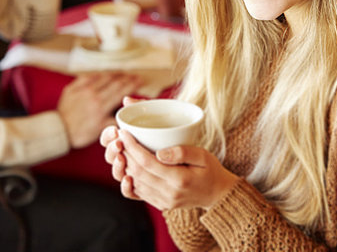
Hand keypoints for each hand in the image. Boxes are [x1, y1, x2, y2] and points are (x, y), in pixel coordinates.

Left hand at [58, 72, 142, 148]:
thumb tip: (128, 116)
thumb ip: (115, 122)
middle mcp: (93, 95)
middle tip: (135, 76)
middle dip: (127, 77)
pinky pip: (90, 76)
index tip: (140, 80)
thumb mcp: (100, 131)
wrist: (59, 130)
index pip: (121, 91)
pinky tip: (105, 74)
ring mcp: (83, 89)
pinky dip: (100, 74)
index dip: (133, 84)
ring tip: (123, 74)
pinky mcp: (74, 86)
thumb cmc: (79, 132)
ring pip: (104, 77)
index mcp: (101, 107)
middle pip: (115, 82)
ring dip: (116, 74)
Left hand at [101, 126, 238, 210]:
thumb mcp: (203, 155)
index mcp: (179, 179)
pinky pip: (140, 193)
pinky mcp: (161, 204)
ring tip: (120, 149)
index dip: (132, 147)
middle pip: (138, 172)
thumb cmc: (211, 170)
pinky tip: (128, 166)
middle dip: (125, 153)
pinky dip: (130, 179)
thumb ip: (183, 152)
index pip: (147, 162)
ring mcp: (164, 201)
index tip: (124, 133)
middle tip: (118, 137)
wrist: (218, 195)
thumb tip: (160, 152)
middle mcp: (168, 193)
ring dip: (125, 166)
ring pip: (136, 183)